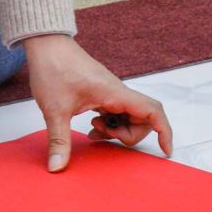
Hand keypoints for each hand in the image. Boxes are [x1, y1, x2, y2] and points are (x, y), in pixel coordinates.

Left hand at [24, 33, 173, 170]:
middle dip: (127, 135)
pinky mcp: (102, 93)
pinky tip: (90, 126)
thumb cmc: (53, 68)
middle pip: (143, 120)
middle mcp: (117, 93)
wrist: (47, 45)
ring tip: (92, 130)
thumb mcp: (55, 110)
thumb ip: (59, 140)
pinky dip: (108, 124)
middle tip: (101, 134)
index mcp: (115, 93)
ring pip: (128, 118)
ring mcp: (111, 93)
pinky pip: (116, 113)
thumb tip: (57, 166)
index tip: (164, 150)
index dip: (164, 132)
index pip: (152, 111)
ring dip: (116, 130)